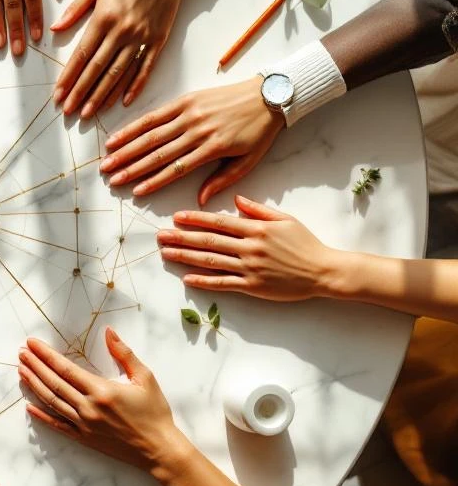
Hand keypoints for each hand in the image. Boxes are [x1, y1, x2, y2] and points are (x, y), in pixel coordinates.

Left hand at [18, 330, 190, 475]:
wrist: (159, 450)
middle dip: (35, 366)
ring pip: (52, 402)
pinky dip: (42, 416)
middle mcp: (88, 407)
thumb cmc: (155, 412)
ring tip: (21, 371)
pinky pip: (58, 426)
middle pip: (54, 383)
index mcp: (102, 390)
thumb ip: (124, 353)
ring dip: (34, 385)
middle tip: (21, 353)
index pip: (65, 369)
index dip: (46, 355)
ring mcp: (84, 425)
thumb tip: (108, 332)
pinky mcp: (84, 439)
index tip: (32, 344)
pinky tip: (29, 406)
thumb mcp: (145, 378)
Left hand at [51, 0, 187, 117]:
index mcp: (103, 18)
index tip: (58, 94)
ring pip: (119, 74)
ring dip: (102, 95)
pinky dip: (135, 87)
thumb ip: (75, 9)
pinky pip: (145, 68)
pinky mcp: (158, 40)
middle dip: (81, 93)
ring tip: (89, 112)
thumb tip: (54, 30)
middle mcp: (121, 31)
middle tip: (68, 111)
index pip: (81, 55)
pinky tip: (124, 102)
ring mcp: (141, 38)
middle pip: (97, 69)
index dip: (68, 77)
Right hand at [100, 78, 282, 204]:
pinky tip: (119, 135)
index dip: (154, 181)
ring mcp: (189, 113)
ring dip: (126, 148)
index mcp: (212, 148)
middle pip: (157, 153)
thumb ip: (222, 180)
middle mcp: (196, 130)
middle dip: (131, 167)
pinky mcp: (185, 100)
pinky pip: (155, 115)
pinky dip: (135, 126)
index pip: (176, 169)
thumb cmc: (259, 132)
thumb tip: (199, 200)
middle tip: (111, 178)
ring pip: (151, 134)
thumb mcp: (248, 161)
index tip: (136, 192)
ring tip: (108, 160)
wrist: (269, 95)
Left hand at [157, 195, 338, 300]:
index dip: (195, 219)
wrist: (324, 271)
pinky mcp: (253, 287)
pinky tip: (187, 278)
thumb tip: (236, 199)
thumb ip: (258, 210)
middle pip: (209, 241)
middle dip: (182, 237)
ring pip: (211, 261)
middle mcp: (249, 247)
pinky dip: (204, 281)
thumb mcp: (284, 219)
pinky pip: (223, 284)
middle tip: (160, 236)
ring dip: (186, 257)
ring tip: (166, 254)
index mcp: (256, 228)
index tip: (176, 216)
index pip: (219, 221)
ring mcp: (250, 268)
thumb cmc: (305, 244)